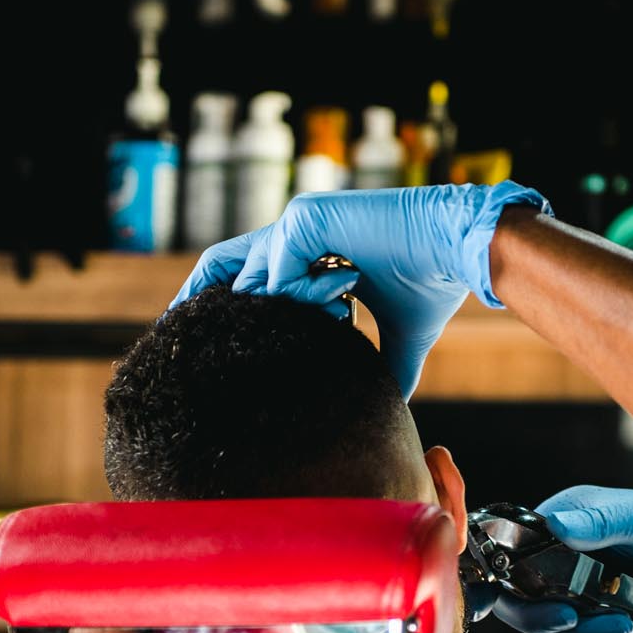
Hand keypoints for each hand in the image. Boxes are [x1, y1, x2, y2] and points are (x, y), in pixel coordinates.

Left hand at [174, 182, 549, 396]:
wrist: (460, 249)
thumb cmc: (433, 284)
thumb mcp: (399, 336)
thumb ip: (375, 365)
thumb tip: (379, 414)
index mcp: (313, 252)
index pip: (252, 275)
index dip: (223, 304)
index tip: (199, 343)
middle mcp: (300, 232)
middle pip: (228, 262)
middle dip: (197, 298)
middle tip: (173, 336)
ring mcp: (301, 222)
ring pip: (254, 272)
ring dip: (270, 313)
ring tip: (291, 335)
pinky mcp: (309, 218)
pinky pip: (277, 267)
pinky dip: (291, 298)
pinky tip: (327, 315)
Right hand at [486, 485, 632, 632]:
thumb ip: (604, 521)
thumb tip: (556, 524)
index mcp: (565, 520)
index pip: (511, 553)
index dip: (504, 581)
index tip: (515, 603)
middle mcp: (563, 554)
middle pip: (523, 599)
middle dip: (547, 618)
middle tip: (577, 621)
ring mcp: (578, 588)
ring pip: (552, 628)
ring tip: (628, 630)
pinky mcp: (597, 616)